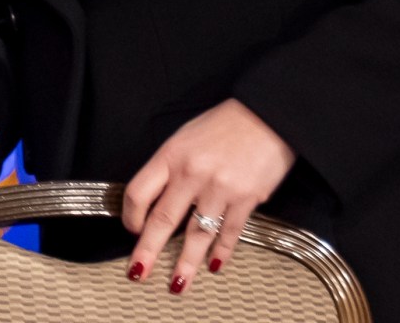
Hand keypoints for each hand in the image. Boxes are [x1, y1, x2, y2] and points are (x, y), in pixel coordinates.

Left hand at [121, 99, 293, 291]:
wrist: (268, 116)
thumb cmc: (223, 126)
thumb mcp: (184, 138)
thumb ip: (169, 168)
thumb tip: (155, 199)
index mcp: (170, 156)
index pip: (138, 193)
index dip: (131, 217)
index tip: (131, 231)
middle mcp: (191, 175)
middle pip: (162, 220)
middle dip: (148, 251)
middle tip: (138, 273)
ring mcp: (220, 189)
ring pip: (197, 234)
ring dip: (185, 263)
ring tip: (177, 284)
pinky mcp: (247, 200)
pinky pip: (230, 232)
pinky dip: (221, 251)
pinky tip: (214, 265)